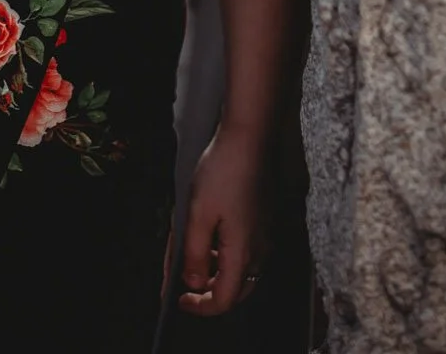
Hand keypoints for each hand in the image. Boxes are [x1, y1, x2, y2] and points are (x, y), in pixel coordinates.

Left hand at [178, 125, 264, 316]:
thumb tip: (193, 283)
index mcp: (242, 254)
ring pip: (244, 272)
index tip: (180, 299)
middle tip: (188, 285)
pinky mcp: (265, 220)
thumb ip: (195, 253)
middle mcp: (259, 251)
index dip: (201, 307)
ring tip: (195, 258)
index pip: (224, 300)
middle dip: (211, 294)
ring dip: (219, 274)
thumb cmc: (222, 172)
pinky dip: (229, 257)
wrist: (250, 138)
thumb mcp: (198, 213)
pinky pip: (249, 253)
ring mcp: (265, 235)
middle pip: (237, 291)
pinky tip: (213, 237)